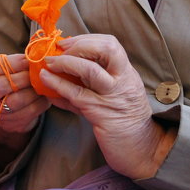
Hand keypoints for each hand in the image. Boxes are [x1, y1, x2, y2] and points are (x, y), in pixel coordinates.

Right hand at [0, 53, 49, 139]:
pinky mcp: (13, 123)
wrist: (6, 107)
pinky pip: (31, 111)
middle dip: (23, 76)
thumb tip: (30, 51)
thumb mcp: (0, 68)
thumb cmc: (5, 80)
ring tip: (43, 80)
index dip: (12, 62)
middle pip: (2, 85)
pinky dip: (42, 100)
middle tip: (36, 70)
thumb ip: (7, 60)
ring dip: (33, 89)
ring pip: (17, 100)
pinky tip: (45, 92)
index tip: (27, 59)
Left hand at [41, 34, 175, 178]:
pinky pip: (77, 95)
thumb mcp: (115, 95)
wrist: (143, 149)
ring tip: (48, 63)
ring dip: (65, 63)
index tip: (67, 42)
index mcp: (127, 73)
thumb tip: (63, 70)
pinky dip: (58, 85)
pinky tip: (46, 82)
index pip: (111, 44)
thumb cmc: (126, 121)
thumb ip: (94, 82)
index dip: (86, 39)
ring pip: (90, 70)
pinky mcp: (102, 114)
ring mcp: (113, 97)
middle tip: (59, 50)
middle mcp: (123, 81)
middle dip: (79, 45)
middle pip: (106, 49)